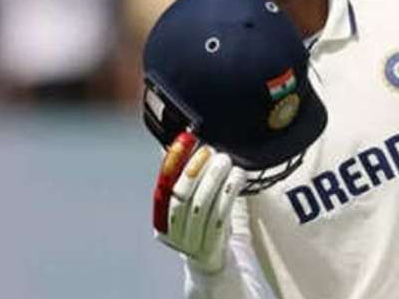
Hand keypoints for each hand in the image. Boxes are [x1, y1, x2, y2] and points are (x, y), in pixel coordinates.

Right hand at [152, 132, 246, 272]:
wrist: (212, 260)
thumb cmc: (203, 223)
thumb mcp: (191, 202)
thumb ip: (187, 177)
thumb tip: (182, 140)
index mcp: (161, 218)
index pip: (163, 187)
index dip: (173, 162)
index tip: (186, 139)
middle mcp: (172, 232)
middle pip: (181, 197)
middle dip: (196, 170)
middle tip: (211, 151)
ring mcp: (190, 243)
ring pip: (201, 206)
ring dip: (215, 180)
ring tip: (226, 161)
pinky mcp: (211, 247)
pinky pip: (220, 217)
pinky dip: (229, 194)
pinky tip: (237, 177)